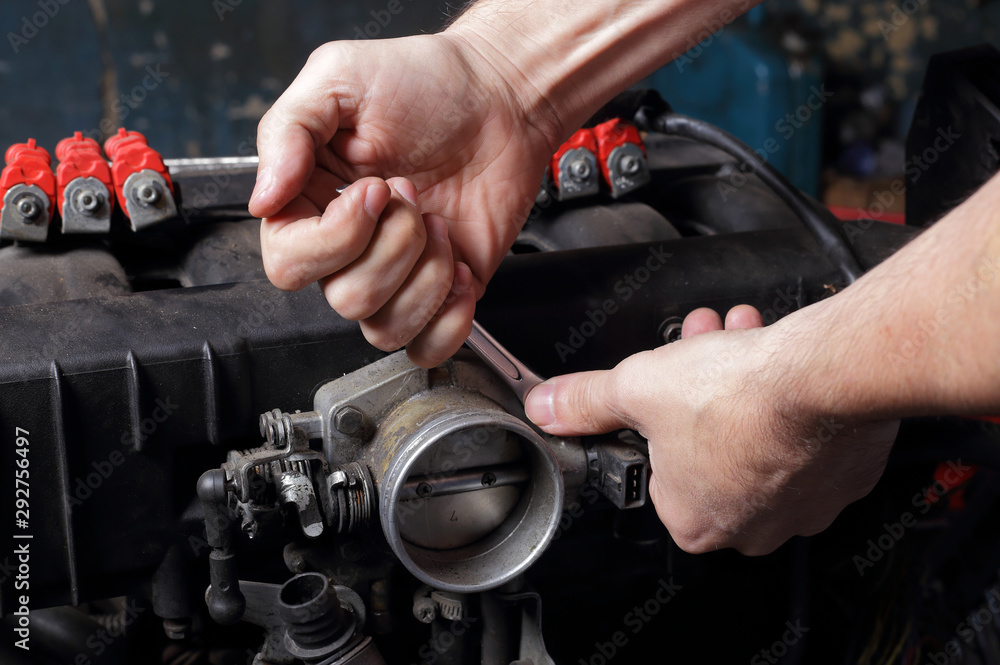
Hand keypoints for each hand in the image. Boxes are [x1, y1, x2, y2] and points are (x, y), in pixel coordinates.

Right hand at [250, 35, 559, 366]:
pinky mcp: (442, 293)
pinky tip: (459, 268)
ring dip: (424, 274)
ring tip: (438, 222)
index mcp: (311, 202)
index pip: (288, 264)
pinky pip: (426, 348)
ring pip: (383, 327)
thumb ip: (286, 132)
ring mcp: (397, 276)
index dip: (335, 238)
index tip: (374, 191)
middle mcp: (349, 248)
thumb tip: (261, 200)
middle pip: (342, 298)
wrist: (501, 96)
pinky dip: (448, 318)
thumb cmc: (426, 82)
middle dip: (393, 246)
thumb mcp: (339, 77)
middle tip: (413, 194)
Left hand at [524, 305, 899, 554]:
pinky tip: (774, 359)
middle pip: (708, 450)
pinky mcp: (844, 478)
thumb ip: (586, 403)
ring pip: (757, 439)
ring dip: (738, 384)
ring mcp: (805, 506)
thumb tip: (551, 407)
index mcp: (693, 522)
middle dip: (696, 391)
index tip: (661, 392)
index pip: (658, 473)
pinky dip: (788, 400)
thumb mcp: (635, 388)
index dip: (656, 424)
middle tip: (696, 352)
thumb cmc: (735, 398)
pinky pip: (806, 438)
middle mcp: (751, 527)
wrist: (821, 378)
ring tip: (731, 336)